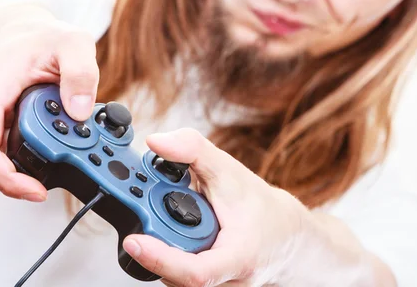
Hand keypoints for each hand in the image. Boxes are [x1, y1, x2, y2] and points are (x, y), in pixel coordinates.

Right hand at [0, 5, 99, 201]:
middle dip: (27, 171)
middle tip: (67, 163)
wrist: (19, 29)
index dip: (8, 178)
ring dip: (28, 159)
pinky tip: (51, 139)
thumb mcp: (73, 43)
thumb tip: (80, 112)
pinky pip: (2, 144)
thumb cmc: (42, 37)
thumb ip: (81, 73)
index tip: (36, 191)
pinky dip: (26, 148)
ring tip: (65, 145)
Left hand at [121, 128, 311, 285]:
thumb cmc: (259, 207)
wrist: (283, 234)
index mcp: (237, 257)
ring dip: (163, 246)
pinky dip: (171, 252)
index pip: (194, 272)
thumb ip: (193, 150)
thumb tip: (156, 142)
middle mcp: (226, 281)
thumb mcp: (229, 170)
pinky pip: (178, 275)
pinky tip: (179, 233)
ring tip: (174, 220)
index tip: (134, 240)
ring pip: (174, 276)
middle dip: (156, 241)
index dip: (160, 259)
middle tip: (148, 211)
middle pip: (174, 273)